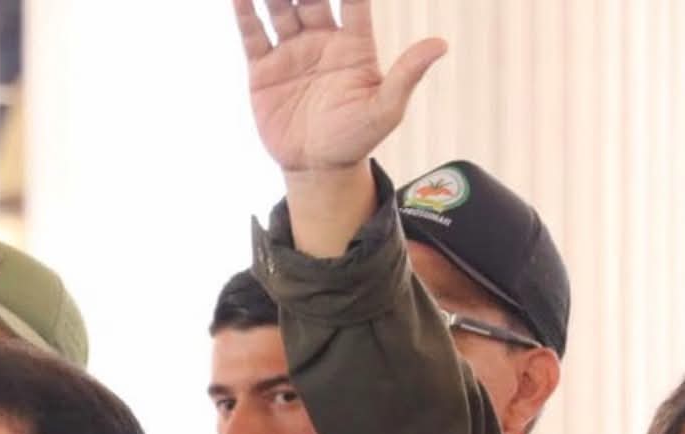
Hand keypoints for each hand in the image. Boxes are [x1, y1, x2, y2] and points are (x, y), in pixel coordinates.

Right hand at [232, 0, 443, 174]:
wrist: (317, 168)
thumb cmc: (356, 138)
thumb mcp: (386, 109)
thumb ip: (407, 75)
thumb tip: (440, 45)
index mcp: (353, 43)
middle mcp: (321, 40)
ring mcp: (291, 52)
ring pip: (279, 9)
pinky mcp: (263, 70)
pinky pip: (253, 34)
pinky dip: (244, 13)